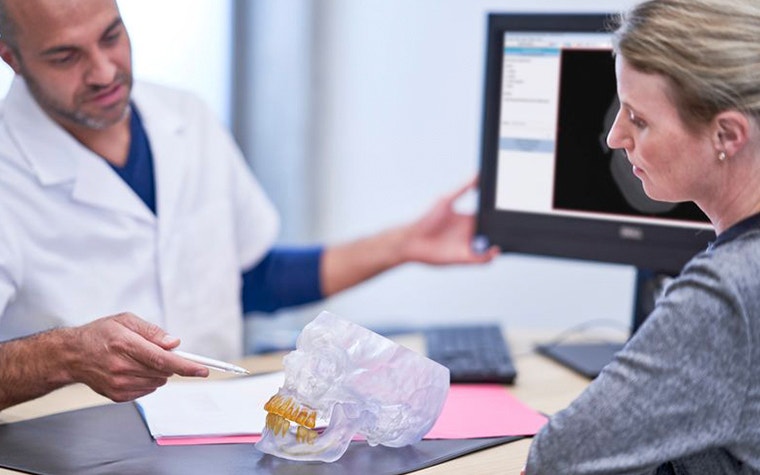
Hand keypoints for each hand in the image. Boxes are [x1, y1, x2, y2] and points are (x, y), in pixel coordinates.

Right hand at [64, 313, 208, 401]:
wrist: (72, 355)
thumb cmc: (100, 334)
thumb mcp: (126, 321)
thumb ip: (152, 331)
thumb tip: (174, 343)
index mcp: (125, 344)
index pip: (162, 360)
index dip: (186, 366)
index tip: (203, 370)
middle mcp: (121, 367)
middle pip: (163, 372)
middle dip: (169, 363)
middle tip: (156, 351)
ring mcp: (119, 384)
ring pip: (158, 382)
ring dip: (158, 372)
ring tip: (138, 359)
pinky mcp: (117, 396)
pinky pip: (147, 390)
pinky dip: (148, 380)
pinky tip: (132, 370)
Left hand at [400, 177, 499, 264]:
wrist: (412, 240)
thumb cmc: (426, 219)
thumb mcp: (446, 200)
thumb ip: (463, 188)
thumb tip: (477, 174)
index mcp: (467, 218)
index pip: (487, 216)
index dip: (497, 214)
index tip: (508, 209)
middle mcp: (469, 232)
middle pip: (491, 231)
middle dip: (502, 230)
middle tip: (510, 226)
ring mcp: (467, 245)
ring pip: (489, 246)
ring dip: (498, 244)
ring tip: (505, 238)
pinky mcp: (464, 258)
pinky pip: (481, 259)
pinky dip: (490, 257)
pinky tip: (494, 250)